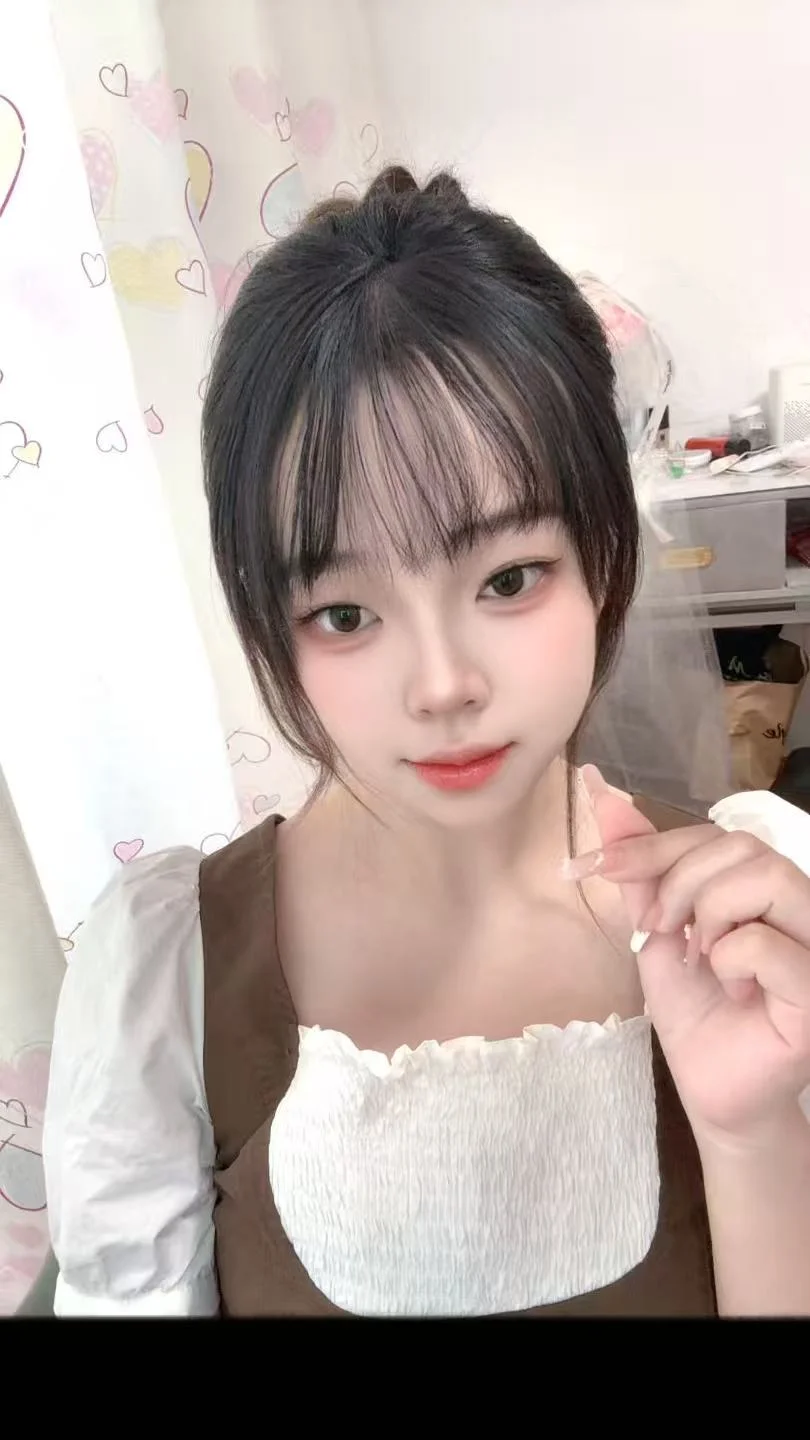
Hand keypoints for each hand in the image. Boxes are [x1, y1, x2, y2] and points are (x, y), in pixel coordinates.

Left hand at [578, 767, 809, 1149]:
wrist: (715, 1093)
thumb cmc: (697, 1014)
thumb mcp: (657, 931)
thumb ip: (642, 867)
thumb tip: (602, 794)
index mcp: (764, 888)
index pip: (717, 835)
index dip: (653, 845)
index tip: (598, 866)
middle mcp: (801, 907)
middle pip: (743, 847)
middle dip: (680, 879)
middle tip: (658, 927)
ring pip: (768, 877)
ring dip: (709, 912)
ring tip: (697, 954)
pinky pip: (767, 943)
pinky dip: (730, 959)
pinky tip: (731, 988)